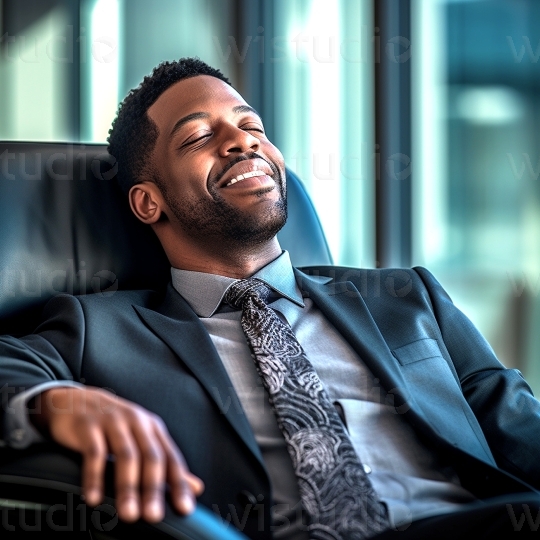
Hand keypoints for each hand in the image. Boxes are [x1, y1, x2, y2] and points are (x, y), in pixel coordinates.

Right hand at [30, 386, 203, 522]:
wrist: (76, 400)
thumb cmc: (114, 424)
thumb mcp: (143, 438)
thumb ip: (167, 463)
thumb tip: (196, 488)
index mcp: (153, 428)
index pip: (171, 458)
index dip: (180, 483)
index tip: (185, 508)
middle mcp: (137, 422)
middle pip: (151, 457)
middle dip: (154, 489)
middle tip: (154, 516)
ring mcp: (113, 422)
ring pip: (126, 456)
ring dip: (128, 487)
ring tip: (128, 513)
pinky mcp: (89, 426)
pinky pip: (94, 453)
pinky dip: (95, 477)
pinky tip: (94, 498)